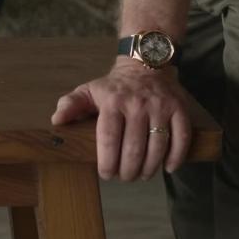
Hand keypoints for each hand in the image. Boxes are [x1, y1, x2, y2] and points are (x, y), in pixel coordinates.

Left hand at [51, 58, 192, 180]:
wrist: (145, 62)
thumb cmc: (114, 86)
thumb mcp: (89, 90)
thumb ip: (71, 104)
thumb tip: (57, 121)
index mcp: (112, 101)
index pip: (109, 139)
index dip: (107, 162)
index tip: (106, 174)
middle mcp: (137, 104)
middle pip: (133, 148)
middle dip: (128, 171)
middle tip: (125, 177)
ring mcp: (160, 106)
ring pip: (157, 147)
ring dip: (149, 169)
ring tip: (142, 175)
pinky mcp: (178, 108)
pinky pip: (181, 138)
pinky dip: (176, 157)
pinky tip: (167, 168)